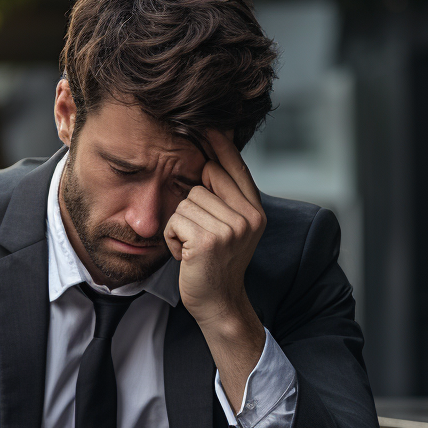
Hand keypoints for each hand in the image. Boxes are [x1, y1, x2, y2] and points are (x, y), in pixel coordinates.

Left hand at [163, 129, 265, 327]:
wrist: (218, 304)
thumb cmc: (216, 265)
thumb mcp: (230, 229)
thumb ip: (227, 197)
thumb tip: (211, 158)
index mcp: (255, 210)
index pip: (235, 166)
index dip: (219, 144)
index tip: (205, 123)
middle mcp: (249, 216)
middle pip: (205, 177)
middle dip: (192, 202)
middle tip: (197, 232)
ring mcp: (231, 228)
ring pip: (187, 199)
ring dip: (180, 224)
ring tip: (191, 246)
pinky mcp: (208, 240)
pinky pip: (176, 218)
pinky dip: (172, 237)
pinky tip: (184, 254)